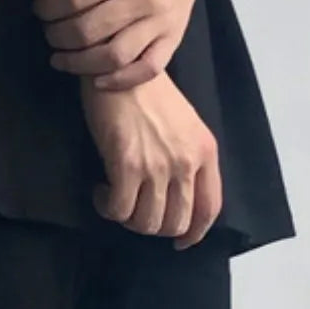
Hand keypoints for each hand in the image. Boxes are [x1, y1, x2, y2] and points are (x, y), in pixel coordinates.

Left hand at [36, 0, 216, 89]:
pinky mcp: (173, 38)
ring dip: (79, 64)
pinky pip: (146, 70)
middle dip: (59, 37)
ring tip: (61, 60)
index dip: (50, 9)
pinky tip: (98, 82)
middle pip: (88, 31)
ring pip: (112, 57)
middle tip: (49, 36)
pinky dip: (120, 80)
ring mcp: (160, 21)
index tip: (40, 11)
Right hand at [82, 73, 221, 247]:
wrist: (121, 65)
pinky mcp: (128, 165)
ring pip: (146, 223)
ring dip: (128, 219)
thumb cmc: (148, 93)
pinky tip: (100, 191)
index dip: (195, 234)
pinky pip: (119, 210)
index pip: (209, 208)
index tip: (181, 243)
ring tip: (116, 198)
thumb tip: (177, 199)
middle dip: (153, 227)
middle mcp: (186, 161)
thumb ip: (188, 159)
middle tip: (136, 212)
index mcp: (205, 151)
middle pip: (175, 223)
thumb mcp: (184, 125)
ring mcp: (158, 165)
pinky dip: (107, 207)